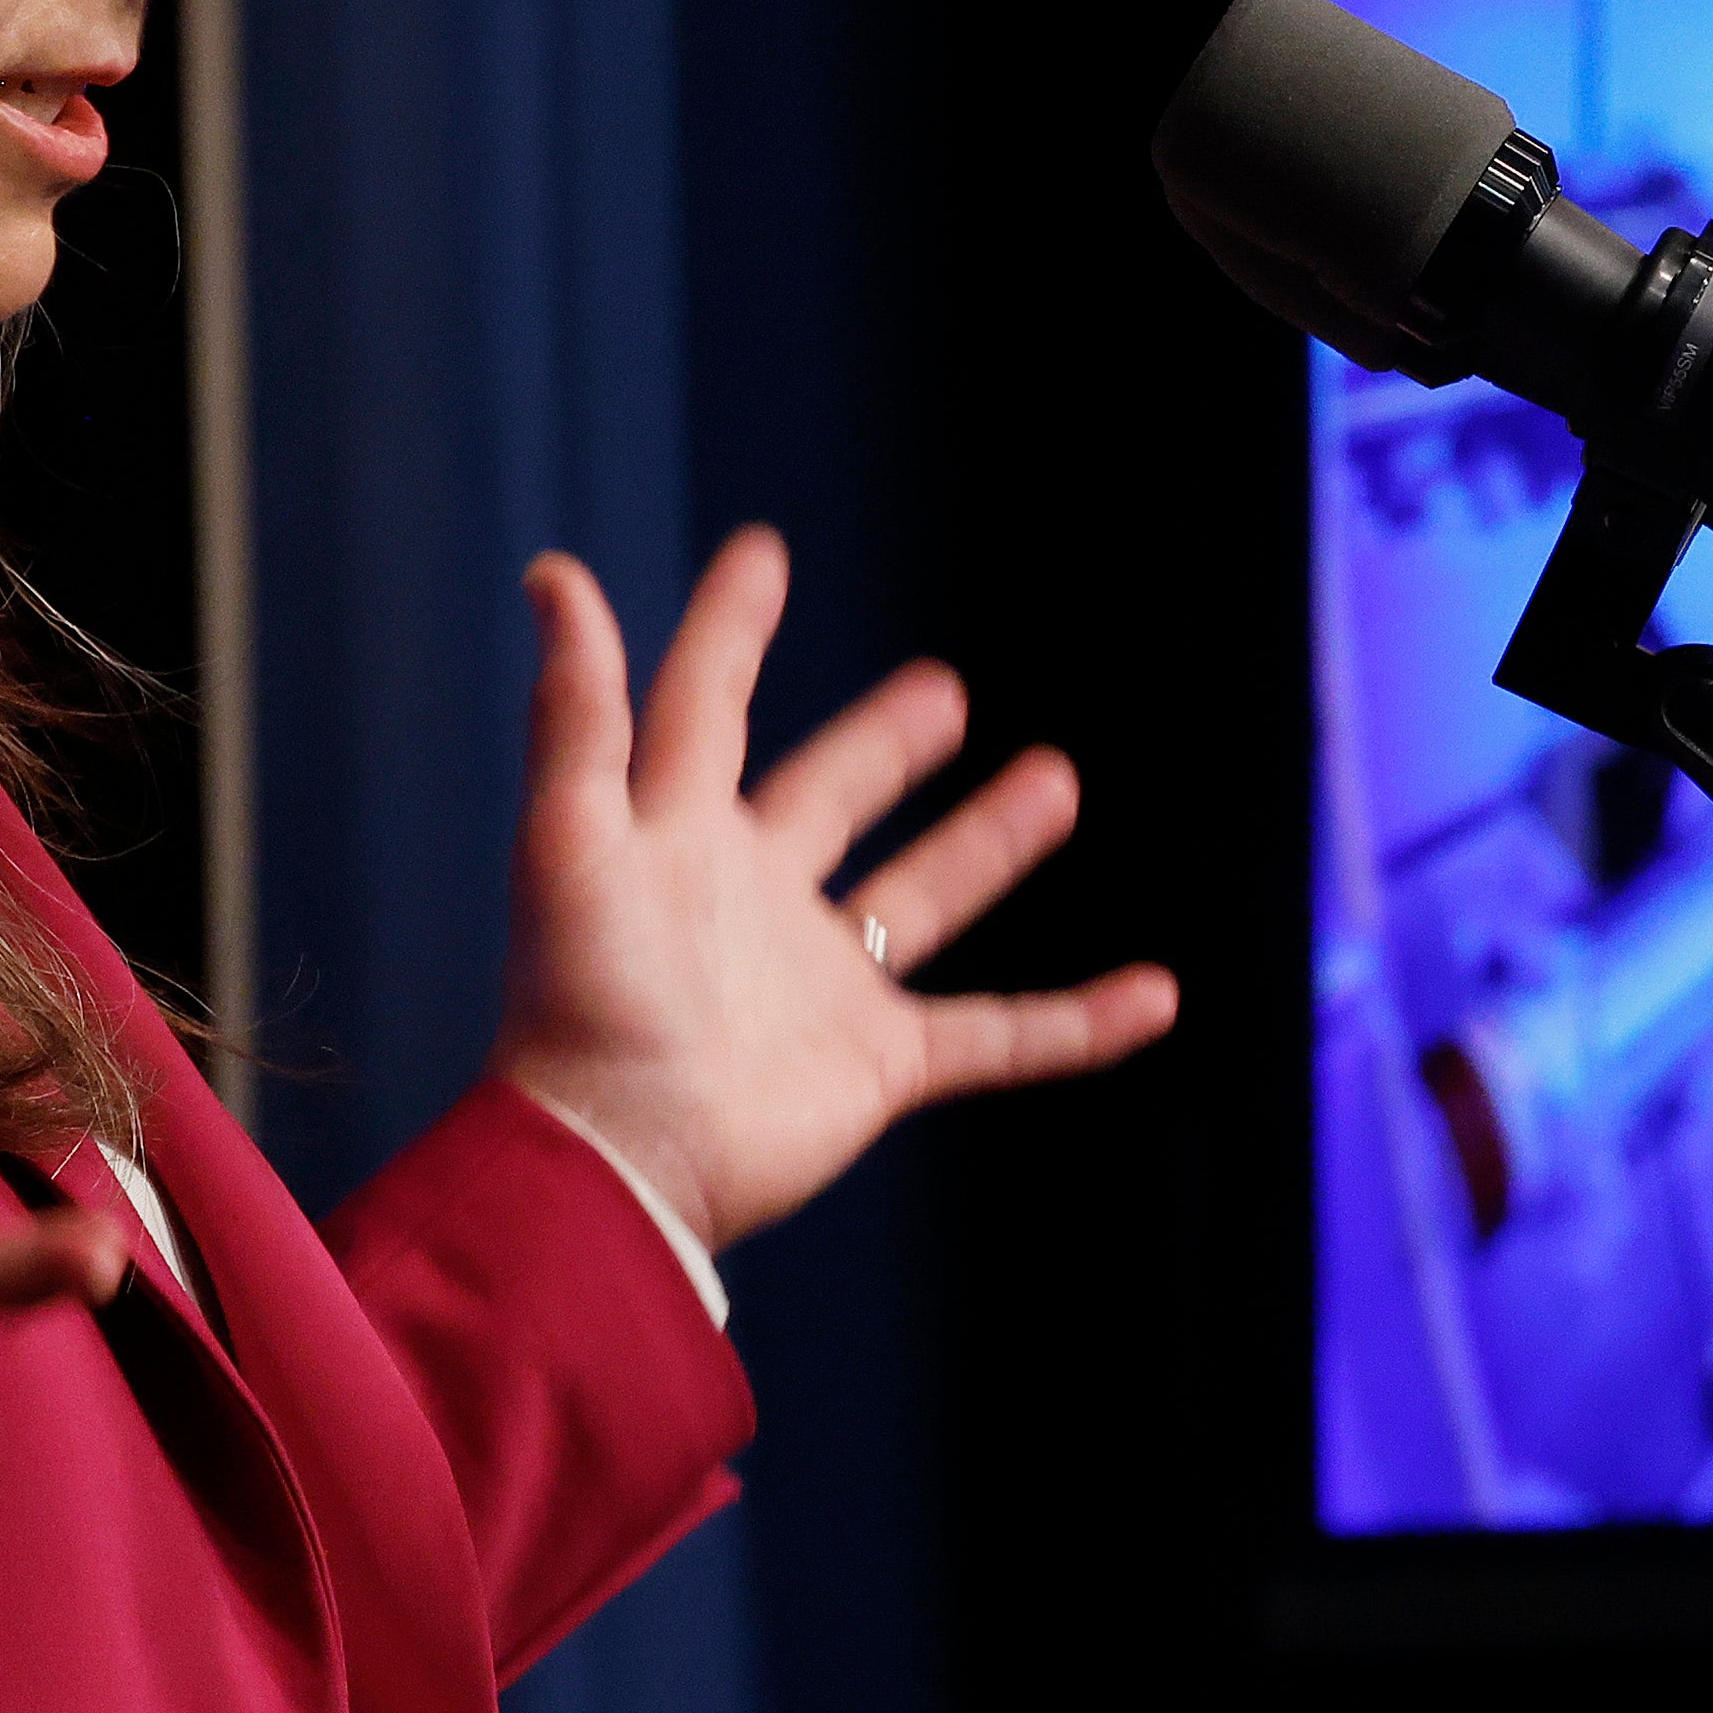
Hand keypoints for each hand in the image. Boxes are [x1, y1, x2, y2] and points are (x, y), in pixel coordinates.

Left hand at [490, 531, 1177, 1251]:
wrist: (617, 1160)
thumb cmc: (579, 999)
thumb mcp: (571, 835)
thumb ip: (578, 710)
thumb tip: (554, 573)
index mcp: (676, 835)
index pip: (707, 706)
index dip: (731, 631)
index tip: (764, 552)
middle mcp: (750, 903)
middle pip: (828, 799)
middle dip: (883, 745)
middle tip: (942, 691)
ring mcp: (820, 985)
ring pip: (920, 901)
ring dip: (986, 844)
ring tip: (1057, 778)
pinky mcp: (877, 1064)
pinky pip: (999, 1037)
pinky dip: (1080, 1022)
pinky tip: (1158, 993)